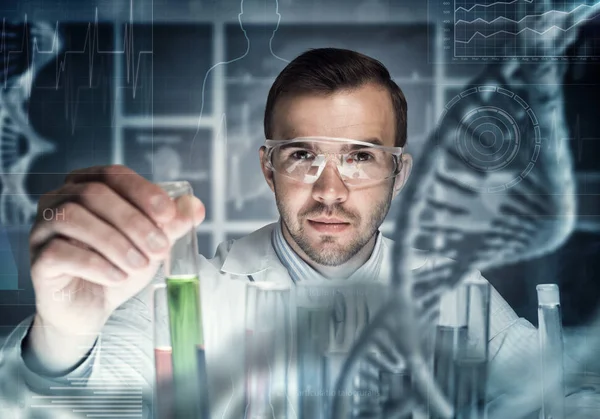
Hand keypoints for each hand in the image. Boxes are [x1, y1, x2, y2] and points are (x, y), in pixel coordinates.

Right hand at [26, 165, 204, 371]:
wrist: (92, 308)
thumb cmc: (119, 266)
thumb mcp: (151, 243)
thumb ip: (171, 224)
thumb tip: (196, 206)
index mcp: (88, 185)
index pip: (114, 174)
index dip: (143, 191)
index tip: (169, 215)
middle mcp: (59, 199)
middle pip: (94, 194)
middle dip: (134, 222)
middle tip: (160, 249)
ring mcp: (43, 228)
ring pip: (74, 218)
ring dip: (115, 243)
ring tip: (140, 266)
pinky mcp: (37, 259)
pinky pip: (61, 252)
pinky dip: (96, 264)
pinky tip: (117, 277)